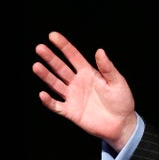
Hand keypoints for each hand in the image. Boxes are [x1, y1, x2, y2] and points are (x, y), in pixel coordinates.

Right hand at [32, 31, 137, 150]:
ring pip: (55, 84)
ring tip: (36, 66)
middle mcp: (78, 83)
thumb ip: (107, 68)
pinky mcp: (70, 112)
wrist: (121, 124)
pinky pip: (56, 105)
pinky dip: (49, 101)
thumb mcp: (117, 82)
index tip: (52, 35)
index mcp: (89, 73)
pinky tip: (42, 94)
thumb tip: (100, 50)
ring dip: (46, 75)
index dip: (64, 46)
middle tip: (39, 47)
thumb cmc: (122, 101)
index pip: (73, 57)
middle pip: (61, 68)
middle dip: (50, 58)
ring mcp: (73, 97)